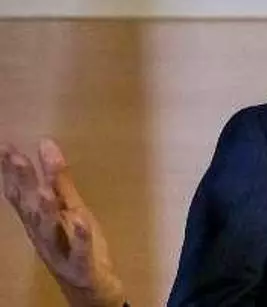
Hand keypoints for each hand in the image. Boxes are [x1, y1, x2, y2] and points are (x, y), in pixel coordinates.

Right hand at [1, 139, 125, 306]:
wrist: (90, 288)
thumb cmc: (77, 244)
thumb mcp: (71, 208)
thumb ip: (59, 180)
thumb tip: (46, 145)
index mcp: (39, 221)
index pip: (21, 193)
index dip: (13, 170)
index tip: (5, 147)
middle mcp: (43, 234)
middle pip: (31, 208)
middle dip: (23, 183)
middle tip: (16, 157)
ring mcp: (60, 250)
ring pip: (49, 229)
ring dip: (45, 210)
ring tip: (43, 189)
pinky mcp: (81, 263)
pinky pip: (79, 250)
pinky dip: (79, 235)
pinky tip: (80, 220)